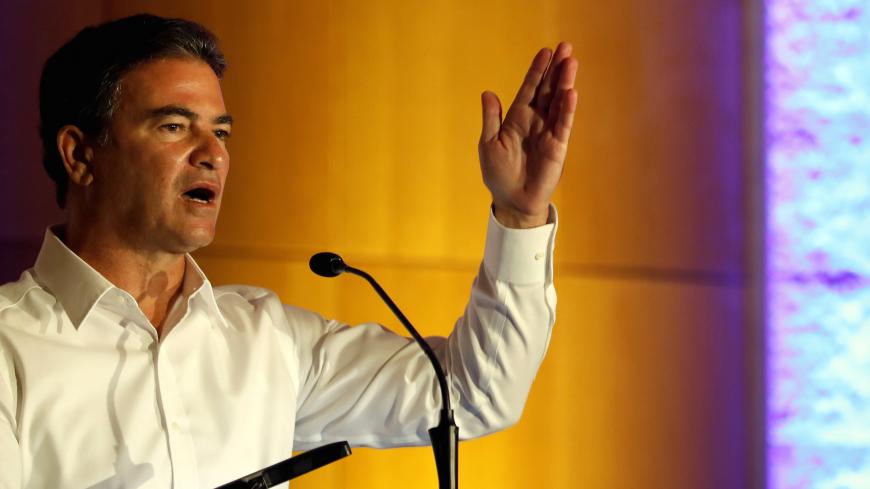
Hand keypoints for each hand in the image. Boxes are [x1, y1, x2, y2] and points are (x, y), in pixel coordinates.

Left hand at [479, 42, 577, 227]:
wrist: (511, 201)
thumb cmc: (498, 174)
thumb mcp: (489, 144)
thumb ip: (491, 119)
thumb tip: (488, 93)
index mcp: (517, 118)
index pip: (529, 89)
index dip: (537, 71)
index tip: (545, 52)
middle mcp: (535, 121)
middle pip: (548, 90)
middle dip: (556, 69)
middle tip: (565, 47)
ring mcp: (548, 132)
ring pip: (558, 103)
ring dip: (564, 83)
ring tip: (571, 62)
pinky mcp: (557, 147)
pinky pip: (562, 125)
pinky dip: (566, 110)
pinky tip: (570, 93)